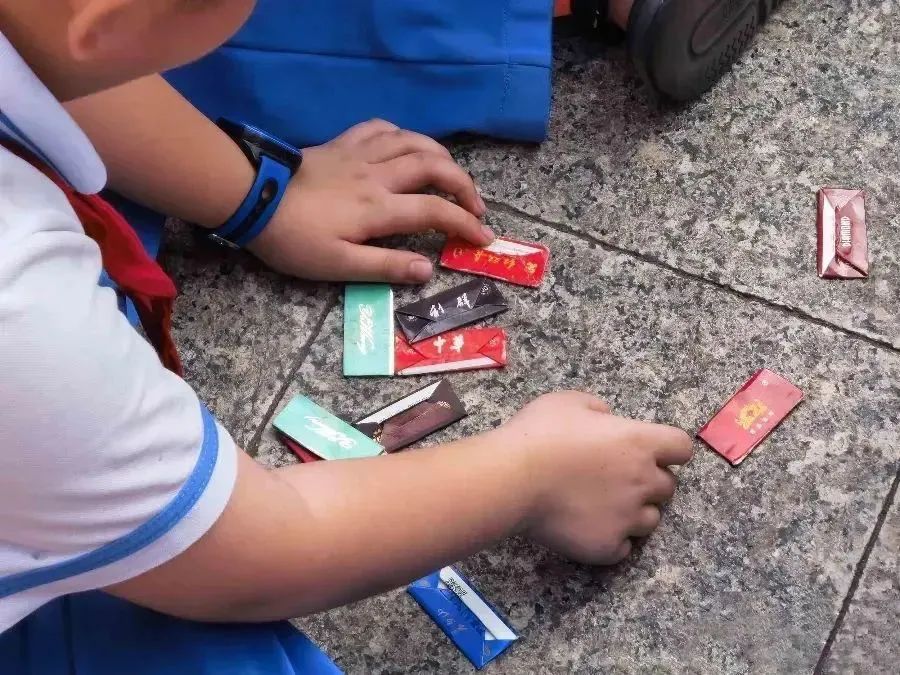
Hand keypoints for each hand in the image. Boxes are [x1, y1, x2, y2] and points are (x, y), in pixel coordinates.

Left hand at [247, 119, 491, 282]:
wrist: (251, 198)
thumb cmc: (294, 239)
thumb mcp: (338, 265)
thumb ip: (386, 267)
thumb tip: (427, 269)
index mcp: (379, 209)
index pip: (436, 212)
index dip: (466, 225)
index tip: (484, 239)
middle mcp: (378, 175)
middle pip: (435, 167)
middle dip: (464, 186)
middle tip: (475, 207)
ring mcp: (360, 154)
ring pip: (414, 141)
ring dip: (442, 155)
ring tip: (451, 175)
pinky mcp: (342, 143)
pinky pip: (382, 128)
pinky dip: (404, 134)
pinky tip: (407, 145)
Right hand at [496, 392, 693, 564]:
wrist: (513, 479)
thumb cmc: (540, 433)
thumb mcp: (569, 401)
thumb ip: (598, 409)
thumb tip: (608, 420)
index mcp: (639, 442)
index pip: (682, 448)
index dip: (669, 450)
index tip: (654, 451)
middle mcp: (642, 481)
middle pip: (668, 487)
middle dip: (649, 482)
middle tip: (619, 479)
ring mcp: (627, 517)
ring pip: (650, 520)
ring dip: (634, 513)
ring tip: (603, 506)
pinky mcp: (607, 546)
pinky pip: (623, 548)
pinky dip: (611, 539)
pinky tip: (589, 527)